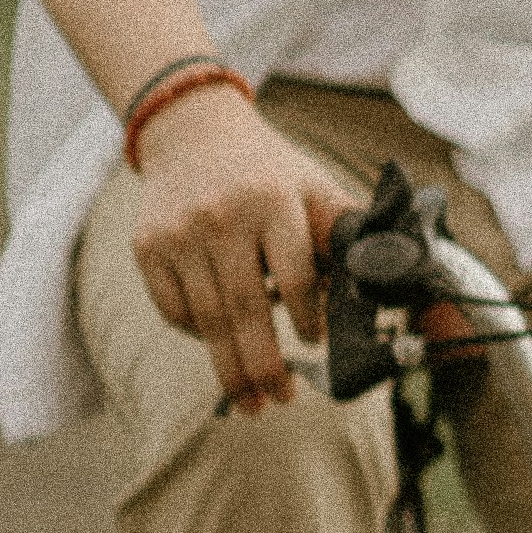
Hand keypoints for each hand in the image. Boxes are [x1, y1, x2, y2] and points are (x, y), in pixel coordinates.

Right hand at [128, 81, 341, 408]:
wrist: (191, 132)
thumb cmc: (266, 171)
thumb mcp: (311, 185)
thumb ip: (343, 231)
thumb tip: (384, 281)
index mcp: (273, 199)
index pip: (295, 273)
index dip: (309, 316)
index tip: (317, 343)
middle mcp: (221, 216)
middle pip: (244, 308)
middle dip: (264, 364)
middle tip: (280, 399)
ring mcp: (179, 233)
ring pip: (206, 319)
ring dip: (230, 368)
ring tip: (250, 401)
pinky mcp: (147, 247)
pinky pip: (173, 310)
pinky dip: (197, 335)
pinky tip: (218, 346)